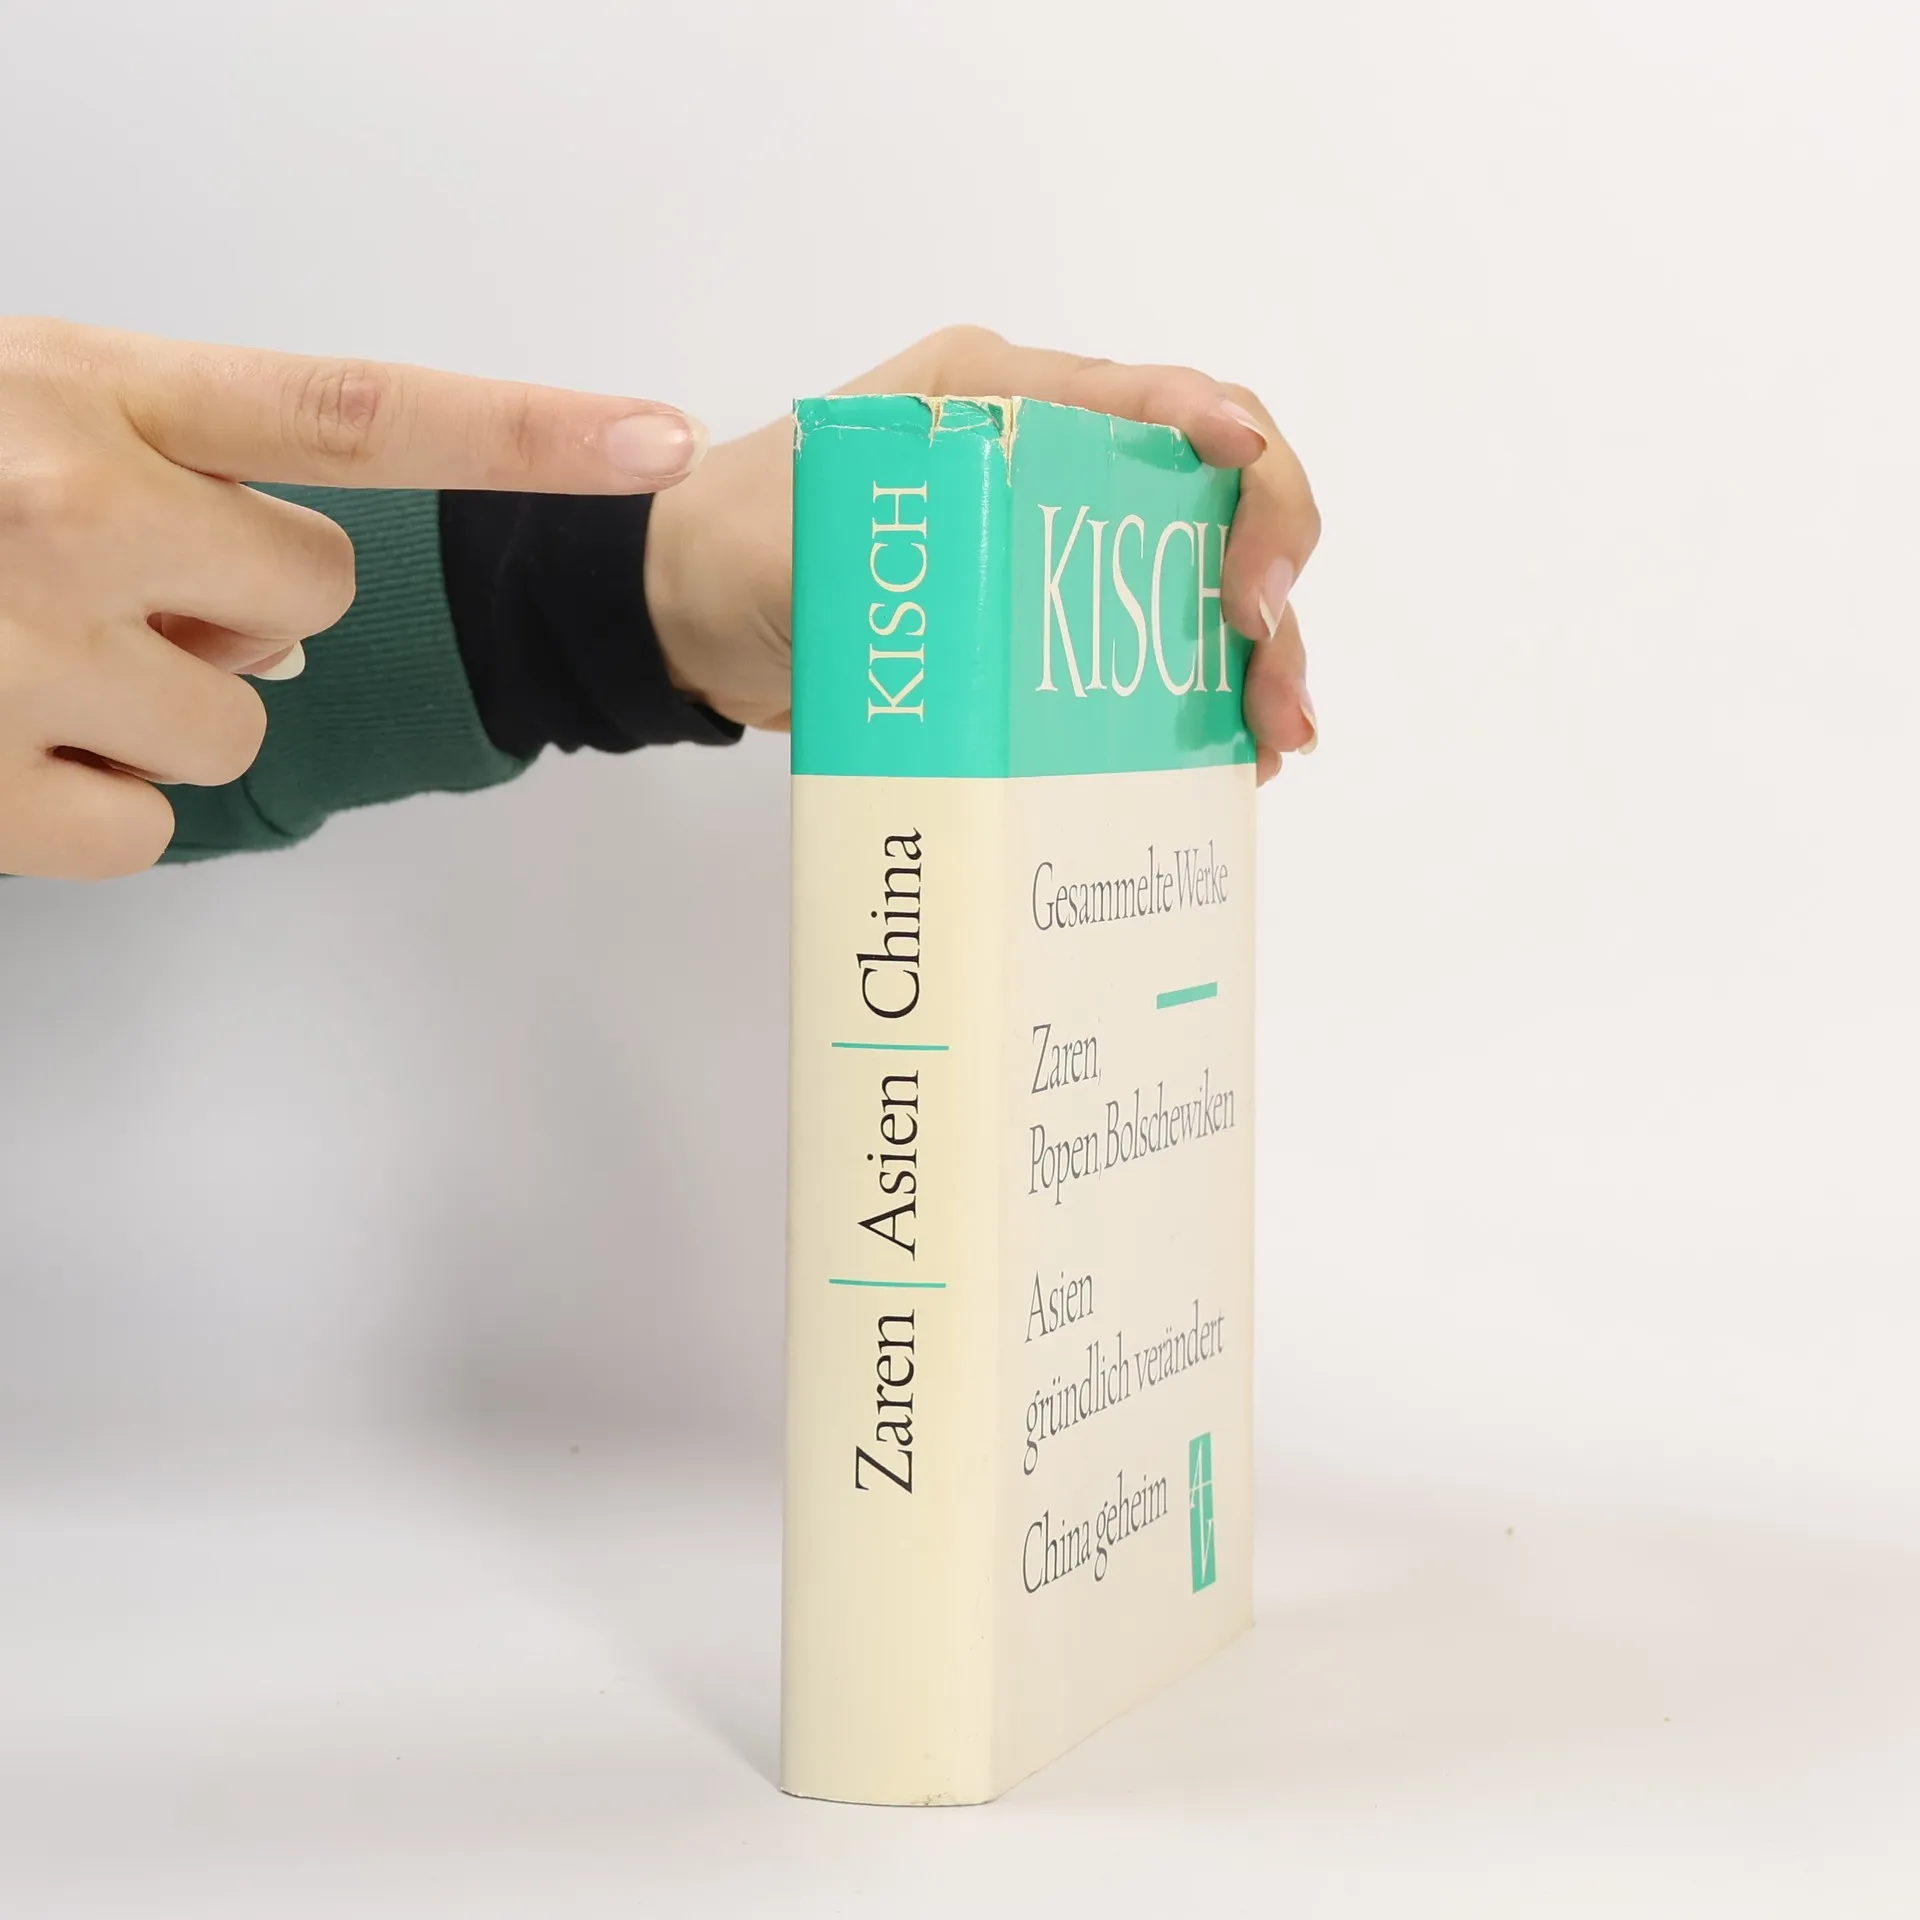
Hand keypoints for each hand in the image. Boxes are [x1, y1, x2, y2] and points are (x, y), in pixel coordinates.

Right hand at [0, 316, 705, 879]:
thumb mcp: (4, 411)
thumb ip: (158, 470)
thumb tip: (276, 609)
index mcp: (82, 388)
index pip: (350, 405)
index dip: (525, 427)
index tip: (661, 435)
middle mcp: (68, 503)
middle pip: (308, 598)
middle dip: (236, 607)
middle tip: (104, 588)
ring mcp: (23, 649)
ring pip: (239, 727)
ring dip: (159, 708)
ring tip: (22, 660)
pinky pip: (146, 825)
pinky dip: (89, 802)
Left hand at [645, 325, 1319, 779]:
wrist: (686, 613)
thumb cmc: (735, 544)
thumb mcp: (802, 537)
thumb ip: (889, 550)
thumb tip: (979, 609)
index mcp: (999, 399)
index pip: (1151, 400)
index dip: (1234, 454)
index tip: (1258, 553)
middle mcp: (1048, 456)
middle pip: (1209, 493)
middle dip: (1266, 580)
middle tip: (1275, 688)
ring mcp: (1055, 539)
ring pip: (1196, 574)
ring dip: (1252, 653)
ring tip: (1275, 738)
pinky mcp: (1045, 619)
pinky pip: (1151, 641)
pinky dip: (1199, 692)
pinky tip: (1231, 754)